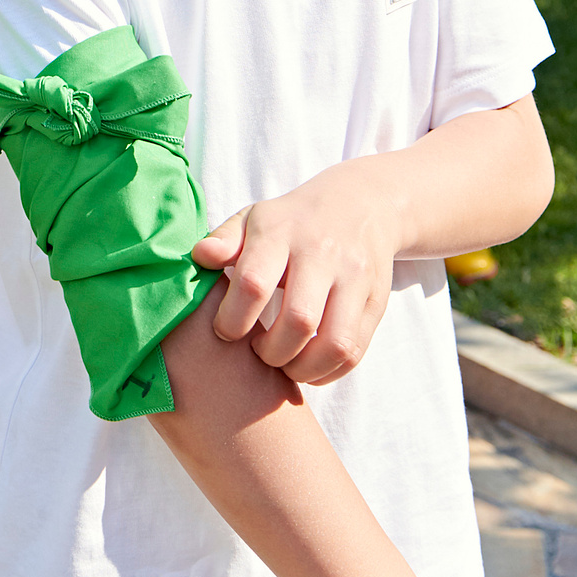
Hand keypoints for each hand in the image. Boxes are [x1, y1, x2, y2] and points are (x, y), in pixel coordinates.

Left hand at [191, 164, 401, 385]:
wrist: (359, 205)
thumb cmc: (289, 222)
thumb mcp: (252, 219)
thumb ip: (224, 240)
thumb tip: (200, 257)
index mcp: (281, 233)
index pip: (254, 284)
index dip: (233, 319)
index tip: (225, 330)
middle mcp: (322, 254)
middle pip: (299, 321)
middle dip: (270, 352)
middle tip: (257, 351)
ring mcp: (355, 278)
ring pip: (334, 344)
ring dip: (302, 368)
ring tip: (283, 362)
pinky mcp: (376, 301)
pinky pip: (354, 351)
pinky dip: (327, 371)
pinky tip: (307, 365)